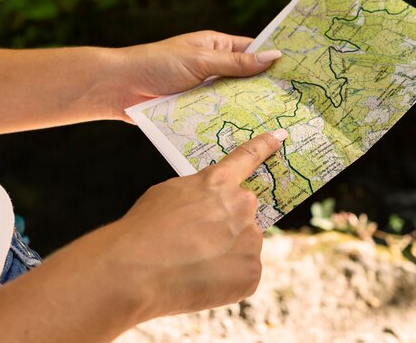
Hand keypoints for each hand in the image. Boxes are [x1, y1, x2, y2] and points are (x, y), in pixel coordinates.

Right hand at [108, 129, 287, 315]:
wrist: (136, 271)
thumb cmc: (144, 230)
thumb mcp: (168, 193)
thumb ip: (199, 193)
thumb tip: (211, 206)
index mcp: (218, 182)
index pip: (248, 157)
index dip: (265, 145)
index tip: (280, 136)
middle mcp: (241, 205)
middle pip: (243, 213)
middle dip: (227, 224)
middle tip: (198, 241)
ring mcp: (250, 239)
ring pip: (244, 245)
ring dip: (227, 253)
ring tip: (193, 264)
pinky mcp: (251, 272)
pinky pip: (243, 273)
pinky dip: (227, 279)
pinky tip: (201, 280)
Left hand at [112, 31, 281, 120]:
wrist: (120, 88)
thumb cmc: (158, 64)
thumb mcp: (201, 60)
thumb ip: (236, 63)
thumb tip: (274, 57)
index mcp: (217, 47)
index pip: (253, 50)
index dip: (274, 60)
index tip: (300, 72)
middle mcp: (214, 68)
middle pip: (247, 79)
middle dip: (267, 90)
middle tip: (296, 104)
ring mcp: (205, 91)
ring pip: (234, 101)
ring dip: (250, 110)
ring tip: (279, 123)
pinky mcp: (195, 111)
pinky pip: (218, 116)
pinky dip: (231, 123)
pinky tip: (250, 135)